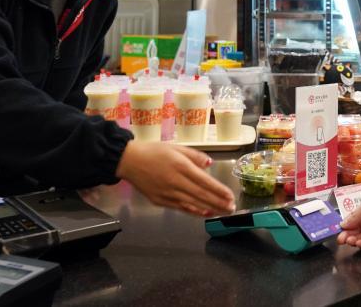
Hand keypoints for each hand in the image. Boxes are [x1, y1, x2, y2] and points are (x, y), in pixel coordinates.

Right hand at [116, 140, 235, 216]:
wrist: (129, 161)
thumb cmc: (154, 151)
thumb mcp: (176, 147)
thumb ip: (194, 156)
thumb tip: (209, 164)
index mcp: (181, 166)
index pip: (205, 182)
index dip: (219, 191)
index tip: (231, 196)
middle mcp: (176, 182)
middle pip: (201, 195)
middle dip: (219, 203)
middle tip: (232, 208)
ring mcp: (168, 194)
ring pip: (193, 204)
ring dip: (210, 209)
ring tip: (223, 212)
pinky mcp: (161, 201)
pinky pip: (181, 208)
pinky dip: (195, 211)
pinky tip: (205, 213)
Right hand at [336, 190, 360, 249]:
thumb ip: (357, 215)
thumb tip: (343, 224)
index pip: (355, 219)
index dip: (346, 225)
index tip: (338, 231)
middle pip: (358, 230)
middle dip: (349, 235)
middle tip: (341, 239)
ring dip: (355, 240)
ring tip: (349, 241)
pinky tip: (358, 243)